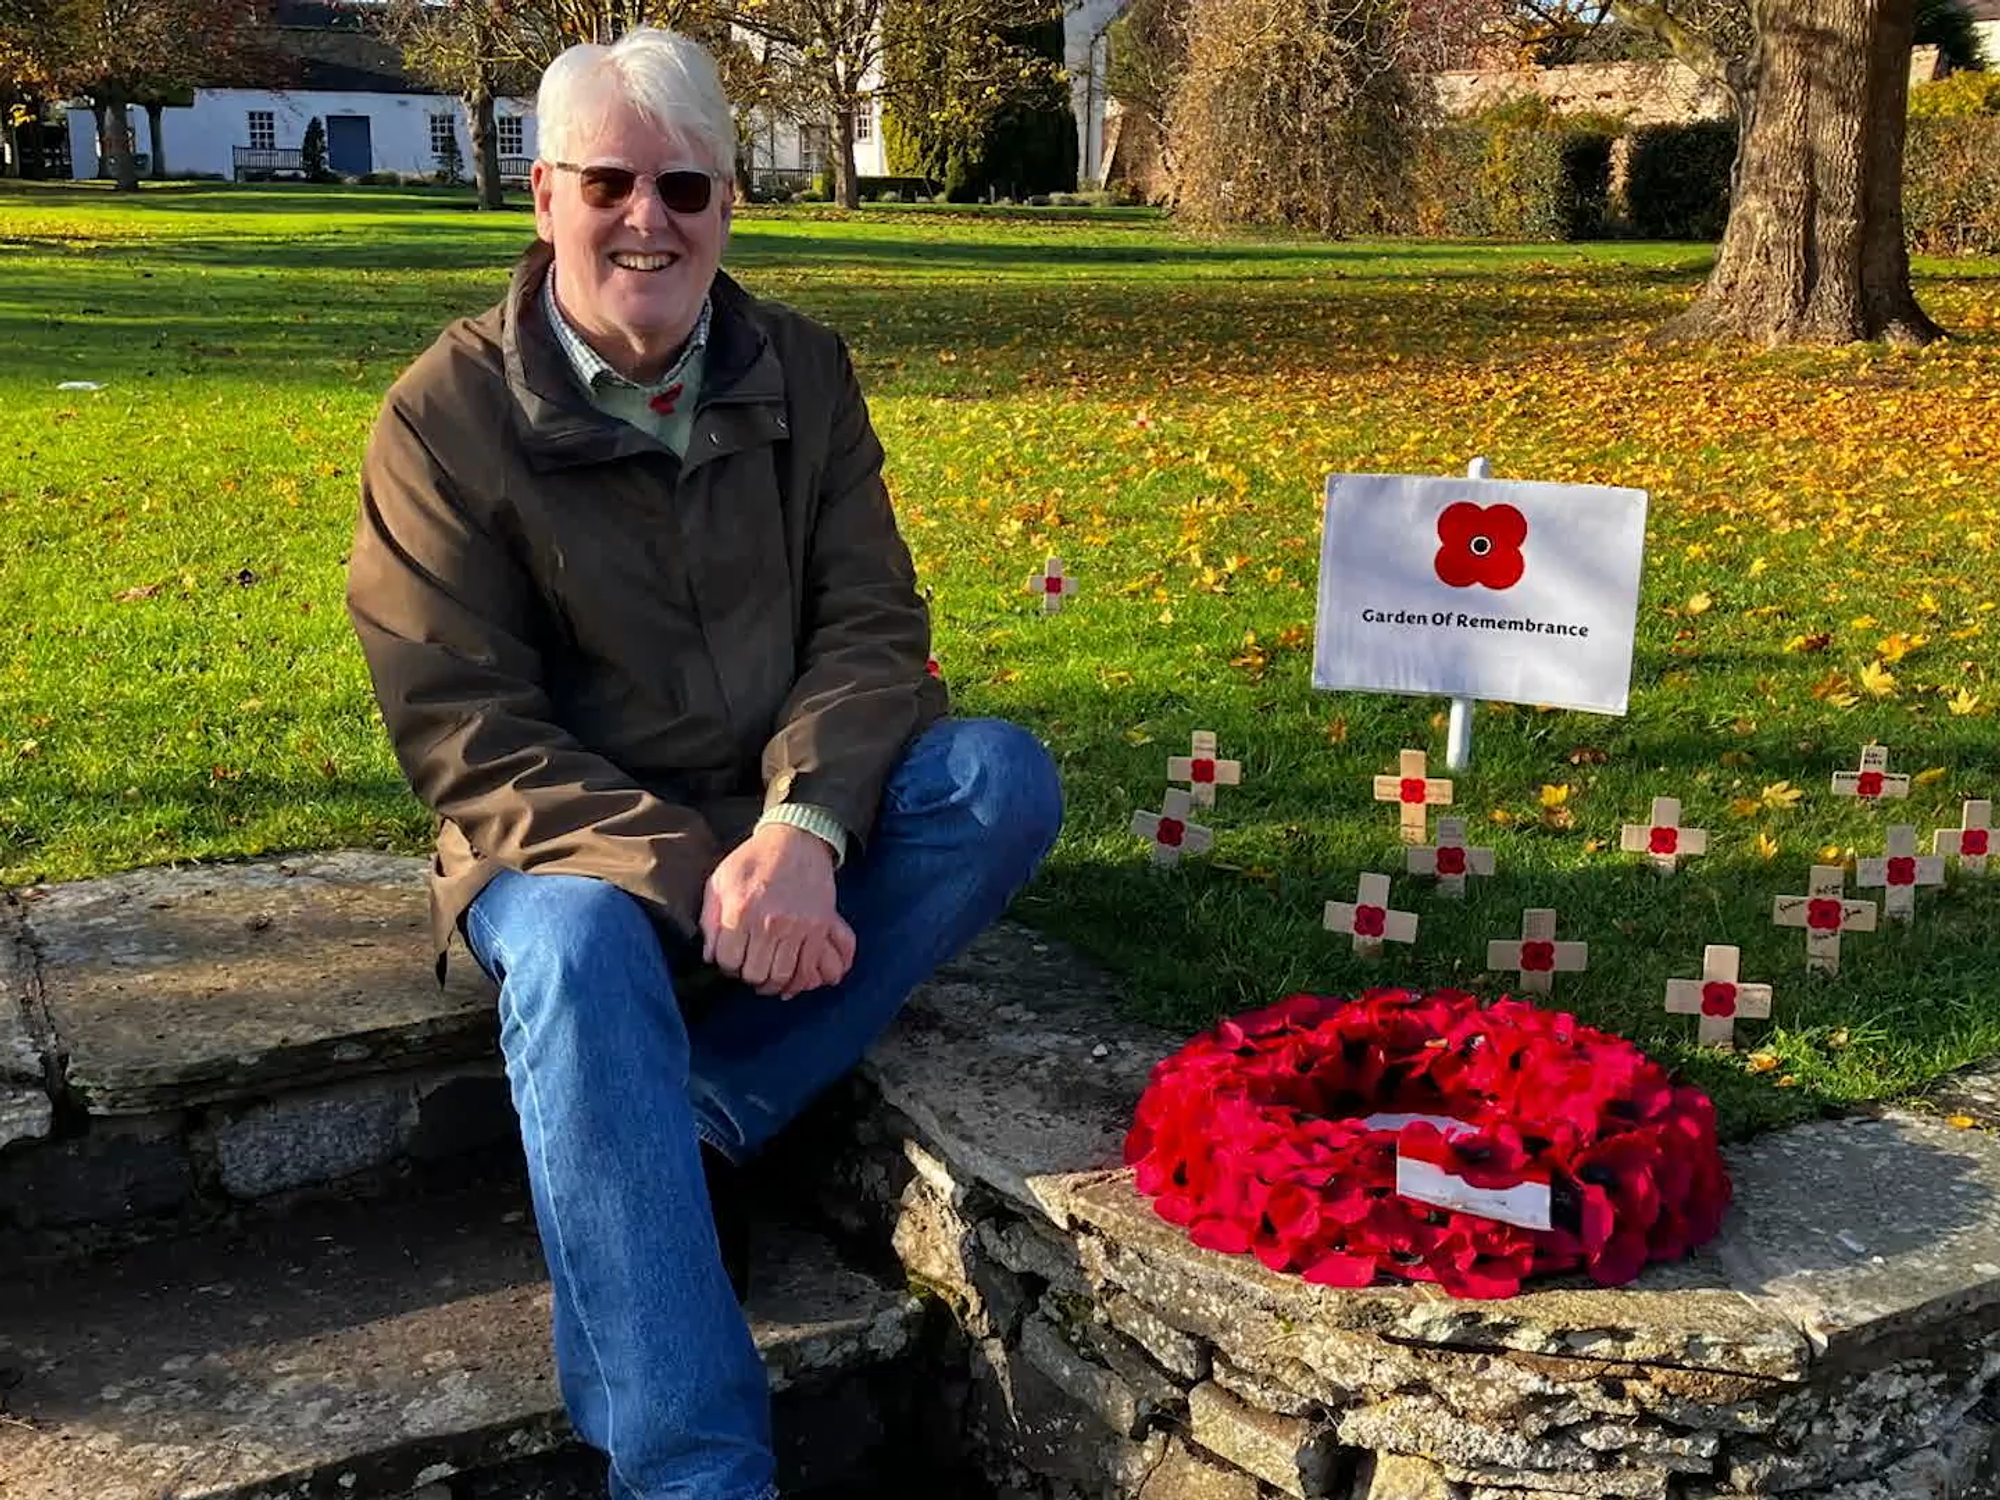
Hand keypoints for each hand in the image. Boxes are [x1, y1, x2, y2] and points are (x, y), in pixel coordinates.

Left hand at [700, 823, 854, 998]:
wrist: (797, 840)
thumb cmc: (754, 860)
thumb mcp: (719, 881)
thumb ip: (709, 920)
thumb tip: (709, 956)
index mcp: (739, 911)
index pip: (727, 961)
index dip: (727, 966)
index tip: (732, 960)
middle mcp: (767, 922)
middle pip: (754, 974)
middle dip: (748, 976)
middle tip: (749, 969)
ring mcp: (795, 927)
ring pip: (781, 976)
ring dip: (771, 983)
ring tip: (767, 977)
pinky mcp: (817, 928)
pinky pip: (807, 967)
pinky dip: (797, 980)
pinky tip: (788, 977)